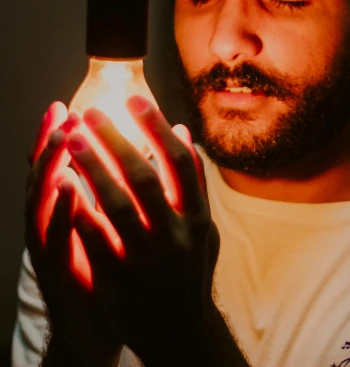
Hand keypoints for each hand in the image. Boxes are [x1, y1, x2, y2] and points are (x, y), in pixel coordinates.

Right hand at [25, 102, 122, 366]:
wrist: (91, 325)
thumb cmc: (99, 265)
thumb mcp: (101, 222)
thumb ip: (103, 186)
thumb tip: (118, 152)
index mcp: (62, 208)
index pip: (55, 165)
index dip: (55, 135)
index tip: (61, 104)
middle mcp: (49, 222)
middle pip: (44, 173)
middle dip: (52, 141)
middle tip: (61, 112)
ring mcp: (48, 246)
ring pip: (42, 199)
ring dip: (53, 165)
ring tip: (63, 136)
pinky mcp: (56, 270)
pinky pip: (58, 236)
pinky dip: (63, 209)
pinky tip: (69, 186)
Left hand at [66, 96, 220, 366]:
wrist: (179, 334)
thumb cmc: (188, 271)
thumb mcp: (203, 228)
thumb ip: (194, 182)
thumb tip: (182, 131)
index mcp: (197, 218)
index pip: (178, 161)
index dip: (155, 126)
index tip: (132, 98)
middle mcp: (175, 235)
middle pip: (142, 176)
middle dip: (114, 140)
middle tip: (90, 113)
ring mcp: (147, 258)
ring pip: (115, 203)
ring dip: (92, 167)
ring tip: (71, 140)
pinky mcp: (119, 279)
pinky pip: (94, 238)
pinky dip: (79, 209)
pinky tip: (63, 186)